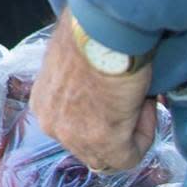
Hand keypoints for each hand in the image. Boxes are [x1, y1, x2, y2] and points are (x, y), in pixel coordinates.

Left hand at [31, 8, 158, 173]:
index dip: (102, 116)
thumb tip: (97, 95)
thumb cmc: (89, 36)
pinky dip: (145, 132)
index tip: (116, 93)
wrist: (101, 31)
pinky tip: (144, 102)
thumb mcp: (71, 66)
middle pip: (89, 148)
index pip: (73, 130)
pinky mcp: (103, 142)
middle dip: (115, 128)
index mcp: (42, 103)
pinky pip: (131, 155)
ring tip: (137, 98)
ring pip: (111, 155)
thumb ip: (76, 90)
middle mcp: (50, 124)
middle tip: (131, 100)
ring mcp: (74, 137)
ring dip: (130, 130)